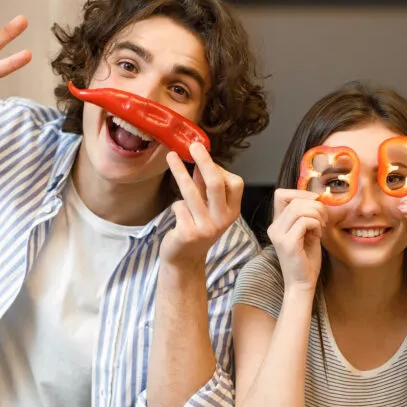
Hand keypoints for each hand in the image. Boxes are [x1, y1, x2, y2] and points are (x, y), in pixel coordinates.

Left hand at [161, 143, 244, 267]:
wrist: (184, 261)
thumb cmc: (196, 229)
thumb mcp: (207, 208)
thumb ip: (205, 187)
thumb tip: (199, 160)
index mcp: (232, 211)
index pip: (235, 183)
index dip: (219, 168)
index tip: (202, 157)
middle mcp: (223, 220)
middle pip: (216, 183)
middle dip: (204, 161)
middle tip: (193, 145)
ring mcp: (206, 228)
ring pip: (192, 191)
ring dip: (180, 171)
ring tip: (170, 156)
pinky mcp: (188, 233)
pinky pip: (179, 206)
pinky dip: (176, 206)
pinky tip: (178, 216)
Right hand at [267, 188, 326, 292]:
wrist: (303, 283)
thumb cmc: (306, 259)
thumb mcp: (308, 232)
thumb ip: (308, 215)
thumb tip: (317, 198)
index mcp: (277, 223)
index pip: (281, 194)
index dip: (300, 192)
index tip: (315, 202)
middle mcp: (274, 227)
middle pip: (294, 200)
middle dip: (315, 206)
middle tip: (324, 220)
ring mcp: (279, 235)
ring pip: (299, 208)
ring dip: (317, 215)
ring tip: (321, 227)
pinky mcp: (287, 243)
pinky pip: (305, 221)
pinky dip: (316, 225)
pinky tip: (318, 235)